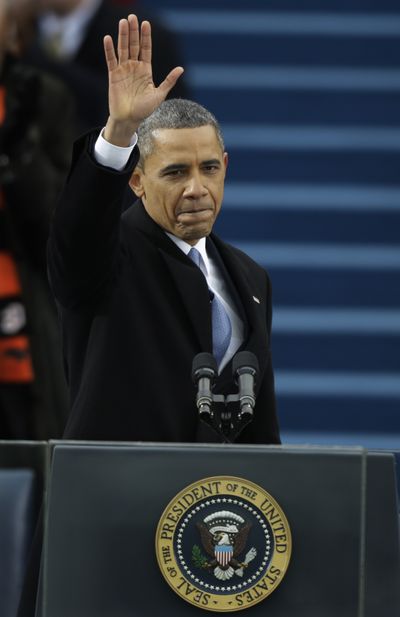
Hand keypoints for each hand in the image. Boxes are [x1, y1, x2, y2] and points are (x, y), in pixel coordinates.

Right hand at [103, 15, 183, 145]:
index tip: (146, 23)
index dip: (145, 36)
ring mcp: (123, 70)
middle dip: (133, 31)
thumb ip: (169, 81)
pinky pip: (111, 60)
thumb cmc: (144, 110)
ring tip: (123, 22)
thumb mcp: (159, 94)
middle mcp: (134, 67)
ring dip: (122, 36)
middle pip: (133, 45)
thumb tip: (181, 69)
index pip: (146, 49)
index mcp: (146, 70)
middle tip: (132, 16)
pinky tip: (108, 38)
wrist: (129, 120)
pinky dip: (109, 50)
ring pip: (123, 49)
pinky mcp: (113, 76)